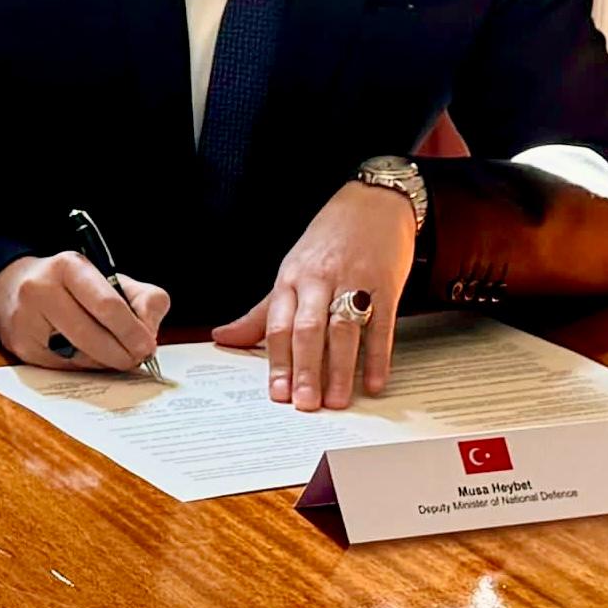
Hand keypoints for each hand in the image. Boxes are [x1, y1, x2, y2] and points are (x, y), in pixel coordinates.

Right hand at [0, 250, 169, 373]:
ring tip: (115, 354)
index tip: (148, 345)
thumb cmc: (70, 286)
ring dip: (106, 362)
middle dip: (123, 353)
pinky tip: (88, 355)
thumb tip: (149, 333)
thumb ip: (142, 299)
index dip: (133, 330)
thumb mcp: (109, 279)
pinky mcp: (22, 347)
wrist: (12, 291)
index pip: (108, 305)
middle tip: (137, 358)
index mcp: (69, 266)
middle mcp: (41, 290)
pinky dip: (85, 366)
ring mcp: (27, 321)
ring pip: (80, 356)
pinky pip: (65, 368)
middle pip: (93, 335)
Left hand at [215, 179, 419, 410]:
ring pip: (342, 329)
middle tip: (305, 404)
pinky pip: (381, 324)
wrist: (372, 203)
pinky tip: (373, 382)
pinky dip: (378, 355)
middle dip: (306, 369)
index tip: (277, 395)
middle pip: (308, 330)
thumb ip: (260, 313)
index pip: (278, 325)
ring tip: (336, 400)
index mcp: (291, 279)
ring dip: (340, 368)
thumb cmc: (327, 241)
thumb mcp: (290, 270)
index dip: (277, 362)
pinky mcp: (385, 284)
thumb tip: (223, 338)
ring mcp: (354, 281)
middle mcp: (319, 280)